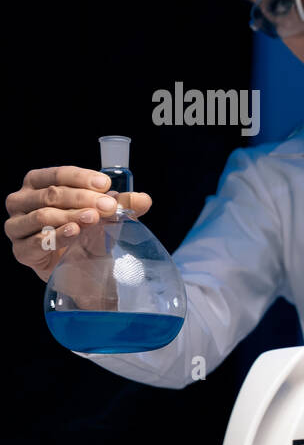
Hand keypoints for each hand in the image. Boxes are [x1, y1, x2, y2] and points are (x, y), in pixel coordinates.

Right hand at [5, 166, 152, 281]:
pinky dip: (57, 236)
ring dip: (71, 215)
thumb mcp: (108, 215)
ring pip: (42, 215)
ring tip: (93, 218)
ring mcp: (17, 226)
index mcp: (38, 183)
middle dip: (82, 198)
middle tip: (108, 206)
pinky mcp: (21, 251)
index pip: (57, 174)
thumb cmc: (90, 233)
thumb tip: (144, 199)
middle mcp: (21, 201)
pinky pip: (35, 241)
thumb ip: (124, 204)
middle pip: (51, 194)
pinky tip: (74, 232)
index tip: (105, 185)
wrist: (84, 269)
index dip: (81, 178)